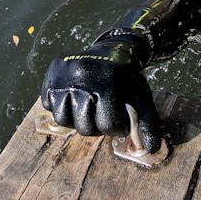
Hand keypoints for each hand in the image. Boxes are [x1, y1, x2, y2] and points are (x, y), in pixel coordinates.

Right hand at [41, 38, 161, 152]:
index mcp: (108, 81)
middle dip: (97, 126)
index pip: (108, 125)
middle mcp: (83, 76)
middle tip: (104, 113)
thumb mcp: (141, 98)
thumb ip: (147, 124)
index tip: (120, 120)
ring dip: (77, 119)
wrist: (114, 50)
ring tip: (89, 108)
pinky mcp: (51, 75)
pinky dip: (62, 107)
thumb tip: (151, 149)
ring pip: (64, 119)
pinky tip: (75, 99)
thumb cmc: (127, 79)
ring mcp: (64, 76)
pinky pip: (49, 106)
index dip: (117, 127)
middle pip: (84, 126)